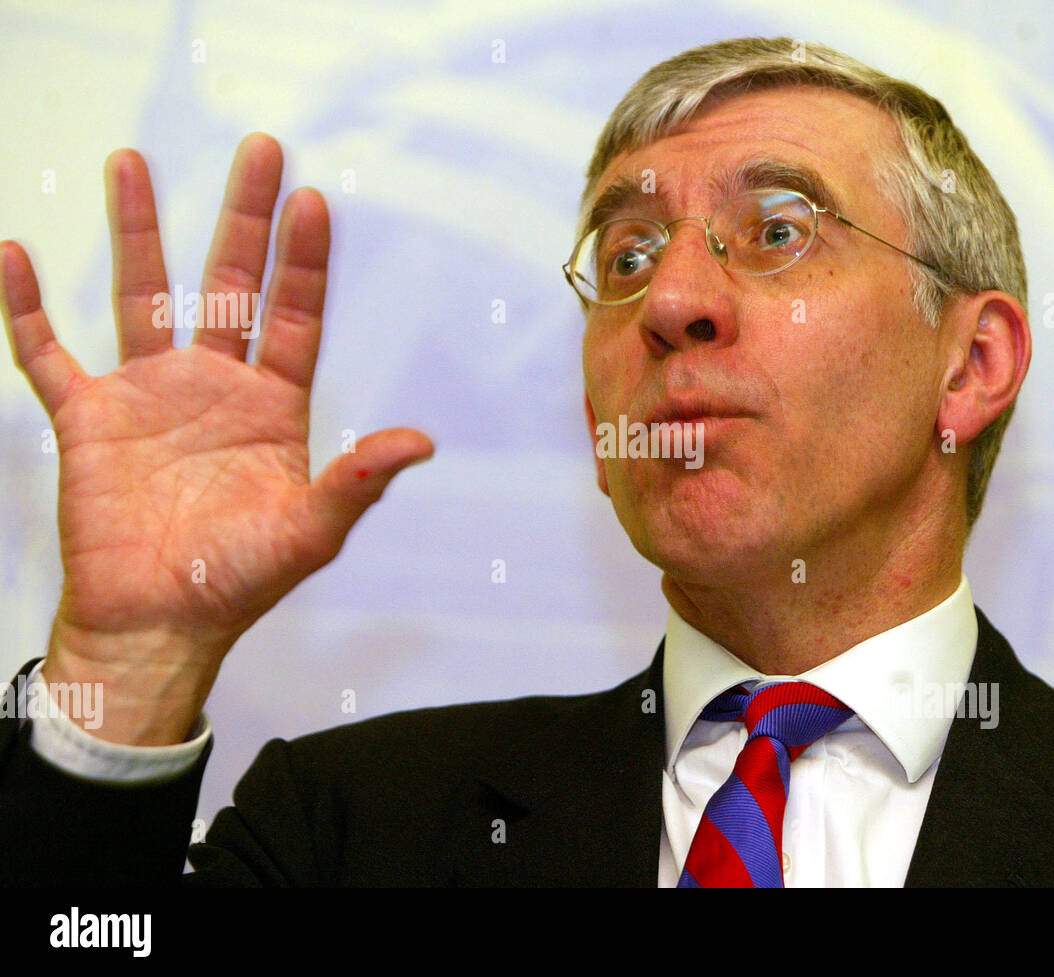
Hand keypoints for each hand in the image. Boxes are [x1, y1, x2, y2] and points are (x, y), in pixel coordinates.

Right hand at [0, 134, 432, 742]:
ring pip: (142, 296)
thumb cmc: (237, 581)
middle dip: (243, 218)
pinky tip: (14, 256)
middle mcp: (214, 387)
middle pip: (230, 284)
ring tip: (133, 163)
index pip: (294, 316)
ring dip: (140, 232)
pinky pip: (49, 353)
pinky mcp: (89, 419)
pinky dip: (27, 309)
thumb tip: (421, 441)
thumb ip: (358, 481)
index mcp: (273, 407)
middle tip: (260, 149)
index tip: (312, 200)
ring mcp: (149, 396)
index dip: (304, 261)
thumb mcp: (311, 531)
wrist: (158, 622)